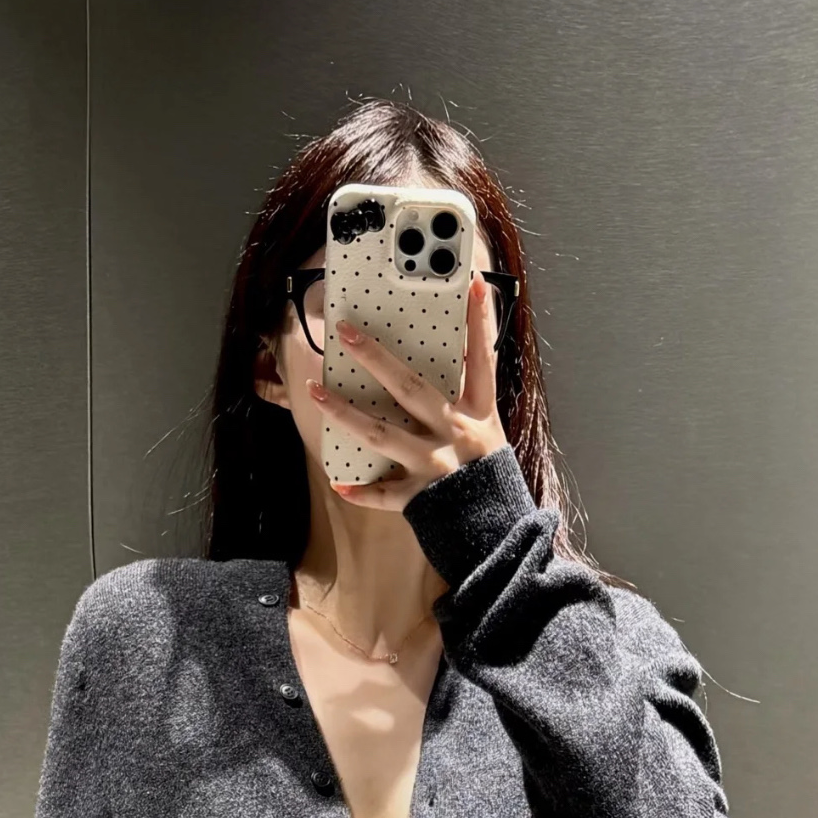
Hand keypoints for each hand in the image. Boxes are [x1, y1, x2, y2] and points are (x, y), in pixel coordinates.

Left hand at [306, 269, 508, 511]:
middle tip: (346, 332)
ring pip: (382, 435)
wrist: (501, 533)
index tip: (475, 284)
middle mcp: (457, 434)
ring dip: (345, 413)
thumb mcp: (490, 434)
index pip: (481, 360)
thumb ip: (470, 401)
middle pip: (410, 388)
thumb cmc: (490, 481)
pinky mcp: (423, 498)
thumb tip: (456, 362)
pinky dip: (363, 491)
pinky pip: (386, 493)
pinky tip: (340, 483)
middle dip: (376, 358)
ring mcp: (437, 466)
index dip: (480, 322)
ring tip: (316, 391)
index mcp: (480, 415)